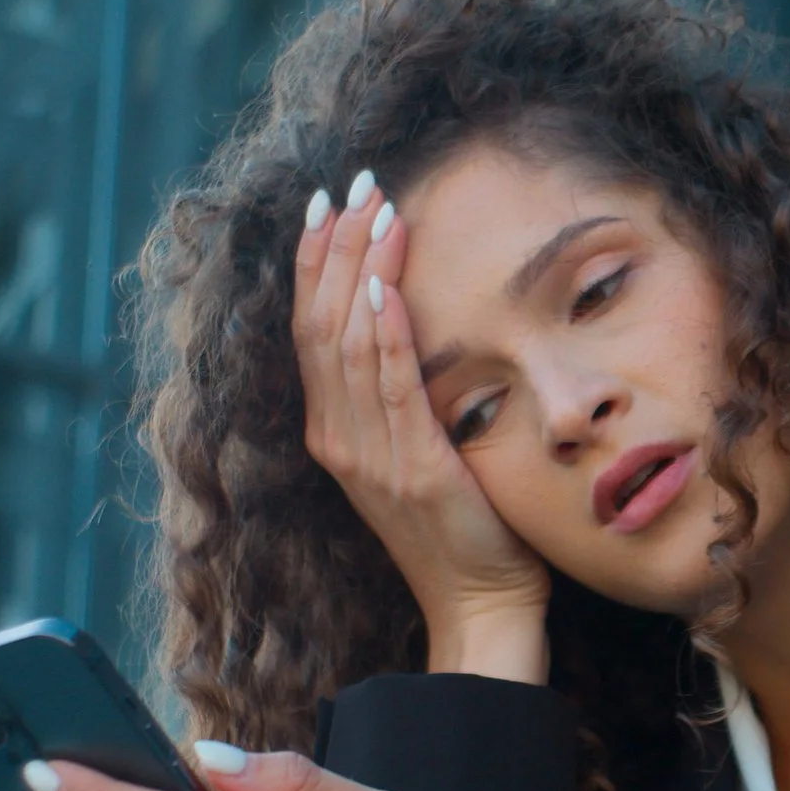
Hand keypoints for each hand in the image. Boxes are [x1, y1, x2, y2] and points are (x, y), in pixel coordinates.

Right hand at [293, 172, 549, 678]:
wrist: (480, 605)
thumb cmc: (462, 527)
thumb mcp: (416, 453)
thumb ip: (401, 398)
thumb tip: (407, 321)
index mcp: (334, 433)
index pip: (310, 329)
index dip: (313, 262)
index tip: (327, 203)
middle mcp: (339, 440)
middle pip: (319, 324)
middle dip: (334, 248)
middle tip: (355, 186)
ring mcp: (371, 458)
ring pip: (349, 346)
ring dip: (361, 272)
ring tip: (378, 214)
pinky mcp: (413, 470)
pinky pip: (390, 391)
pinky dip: (385, 337)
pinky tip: (387, 290)